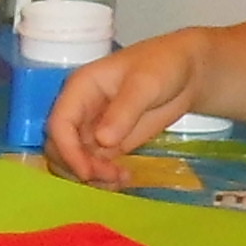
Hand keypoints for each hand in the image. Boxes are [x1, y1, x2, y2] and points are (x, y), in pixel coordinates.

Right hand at [43, 34, 205, 185]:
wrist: (186, 73)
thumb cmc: (163, 66)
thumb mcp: (146, 84)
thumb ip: (124, 110)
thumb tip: (103, 140)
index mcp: (80, 88)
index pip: (60, 123)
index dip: (68, 150)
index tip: (87, 172)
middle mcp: (80, 110)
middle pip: (59, 146)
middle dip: (78, 166)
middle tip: (111, 176)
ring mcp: (91, 128)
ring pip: (74, 160)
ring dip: (90, 176)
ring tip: (120, 179)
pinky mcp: (106, 143)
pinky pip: (93, 165)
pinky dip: (102, 177)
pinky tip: (124, 178)